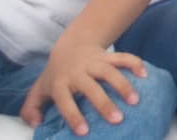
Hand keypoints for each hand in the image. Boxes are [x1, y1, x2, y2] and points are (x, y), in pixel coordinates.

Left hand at [20, 33, 148, 136]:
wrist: (70, 46)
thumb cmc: (56, 76)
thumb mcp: (39, 91)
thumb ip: (31, 109)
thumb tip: (35, 124)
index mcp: (60, 83)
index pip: (65, 100)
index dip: (73, 115)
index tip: (85, 132)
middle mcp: (77, 72)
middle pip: (91, 86)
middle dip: (104, 102)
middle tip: (117, 119)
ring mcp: (94, 62)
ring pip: (109, 70)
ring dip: (123, 84)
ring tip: (135, 101)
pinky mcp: (107, 55)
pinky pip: (123, 57)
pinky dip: (134, 64)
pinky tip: (145, 75)